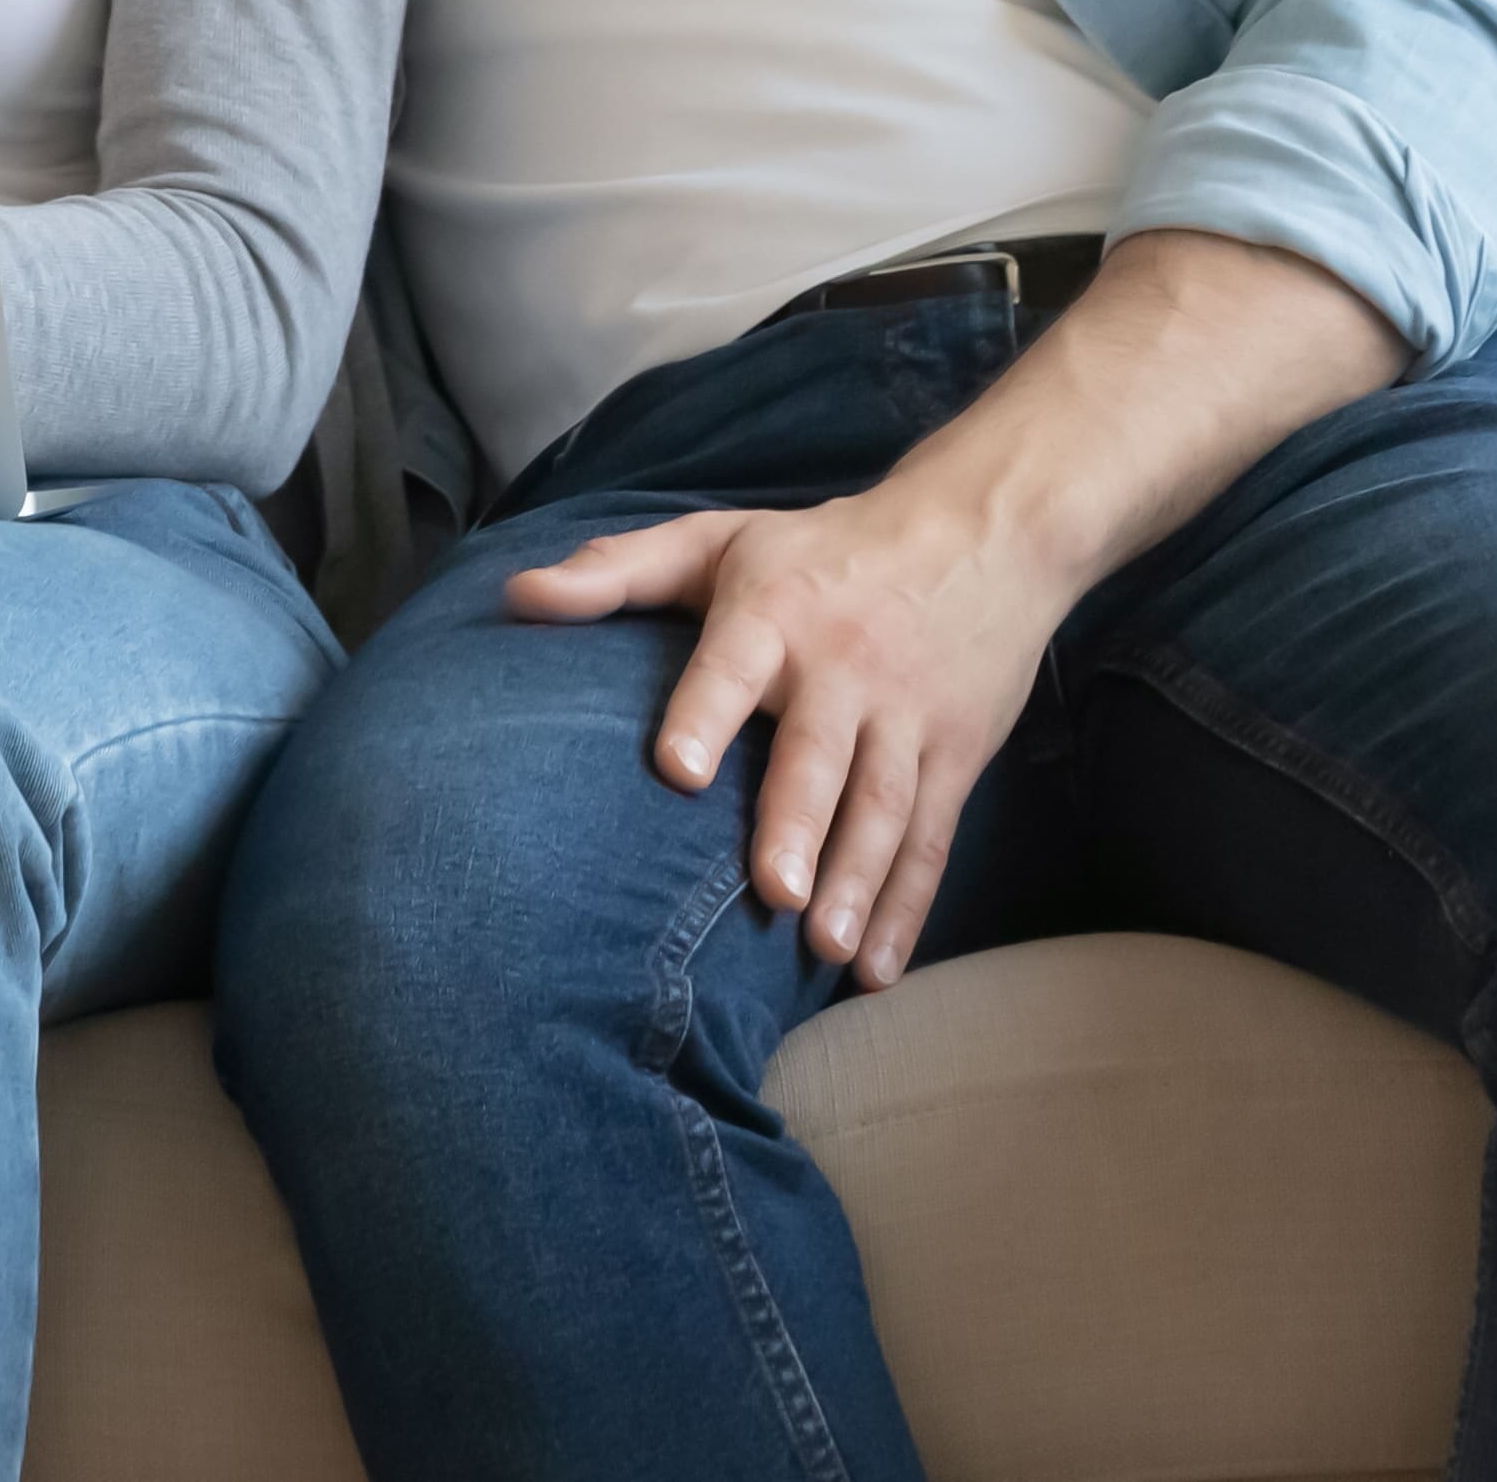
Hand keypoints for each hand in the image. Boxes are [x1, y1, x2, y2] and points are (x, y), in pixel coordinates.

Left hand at [508, 481, 1081, 993]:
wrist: (980, 529)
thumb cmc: (820, 549)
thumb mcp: (717, 540)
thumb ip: (616, 572)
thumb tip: (516, 598)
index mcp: (773, 614)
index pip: (732, 665)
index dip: (705, 712)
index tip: (678, 771)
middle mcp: (844, 667)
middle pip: (819, 752)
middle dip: (798, 822)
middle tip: (775, 891)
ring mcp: (907, 715)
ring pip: (883, 805)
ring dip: (859, 880)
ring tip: (826, 948)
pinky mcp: (956, 754)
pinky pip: (931, 836)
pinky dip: (910, 907)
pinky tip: (878, 968)